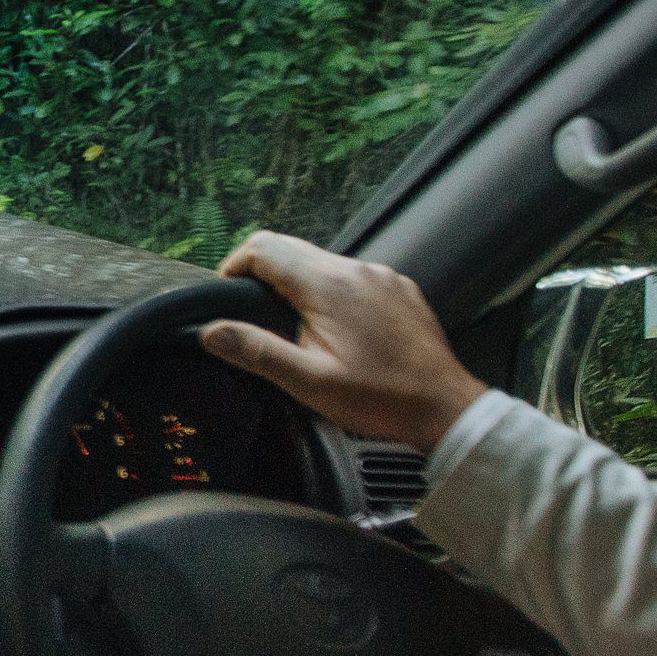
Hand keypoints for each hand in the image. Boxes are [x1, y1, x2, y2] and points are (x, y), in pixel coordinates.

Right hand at [201, 231, 488, 453]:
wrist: (444, 407)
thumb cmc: (380, 399)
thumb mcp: (309, 382)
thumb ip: (256, 351)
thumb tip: (212, 331)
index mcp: (329, 286)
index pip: (264, 248)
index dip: (234, 266)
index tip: (226, 293)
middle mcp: (357, 270)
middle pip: (291, 248)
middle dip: (262, 271)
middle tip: (251, 310)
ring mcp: (382, 276)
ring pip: (322, 261)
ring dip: (298, 282)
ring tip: (291, 324)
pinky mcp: (398, 288)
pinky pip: (352, 276)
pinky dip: (332, 291)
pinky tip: (335, 328)